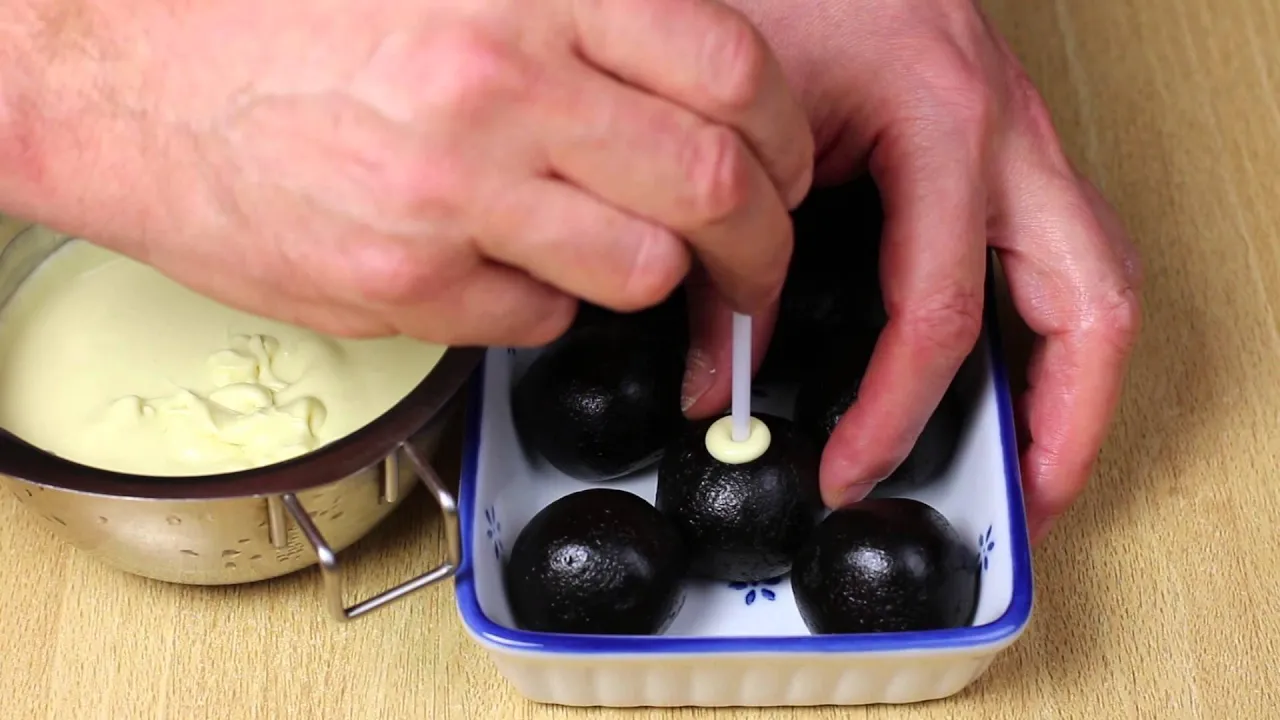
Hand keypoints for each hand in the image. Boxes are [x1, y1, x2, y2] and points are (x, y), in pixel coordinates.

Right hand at [1, 0, 812, 345]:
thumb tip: (682, 64)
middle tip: (757, 255)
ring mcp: (450, 194)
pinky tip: (508, 271)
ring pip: (640, 270)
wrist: (120, 77)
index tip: (785, 164)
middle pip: (711, 186)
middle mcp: (498, 86)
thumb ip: (571, 10)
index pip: (729, 70)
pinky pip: (536, 319)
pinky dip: (548, 306)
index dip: (783, 132)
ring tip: (627, 260)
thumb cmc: (272, 16)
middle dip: (761, 240)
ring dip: (657, 277)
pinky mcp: (401, 283)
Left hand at [681, 0, 1141, 542]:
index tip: (851, 469)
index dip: (895, 416)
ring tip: (1035, 460)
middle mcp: (1007, 134)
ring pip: (1099, 282)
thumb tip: (723, 376)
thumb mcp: (743, 126)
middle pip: (1091, 306)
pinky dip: (1048, 329)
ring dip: (1077, 383)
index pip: (939, 314)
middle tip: (1023, 503)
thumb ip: (732, 258)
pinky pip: (1063, 255)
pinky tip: (1006, 371)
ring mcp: (1021, 139)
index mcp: (942, 123)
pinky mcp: (1007, 149)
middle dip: (1065, 424)